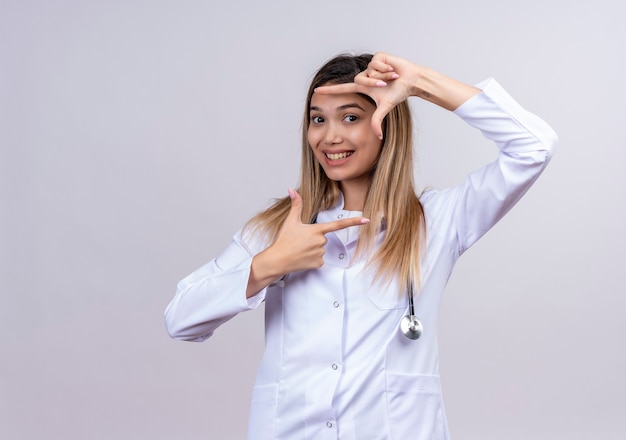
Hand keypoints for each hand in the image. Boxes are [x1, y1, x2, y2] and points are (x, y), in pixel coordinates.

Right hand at [270, 189, 368, 272]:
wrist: (277, 260)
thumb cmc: (283, 241)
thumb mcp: (290, 221)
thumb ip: (296, 205)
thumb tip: (292, 190)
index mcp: (316, 230)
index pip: (339, 224)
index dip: (354, 222)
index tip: (366, 220)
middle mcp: (321, 241)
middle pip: (323, 238)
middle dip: (313, 239)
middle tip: (300, 241)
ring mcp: (320, 254)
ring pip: (321, 249)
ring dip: (312, 249)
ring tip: (299, 250)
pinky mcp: (318, 264)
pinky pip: (319, 260)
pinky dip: (311, 259)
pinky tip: (302, 258)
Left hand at [314, 52, 478, 138]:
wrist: (411, 80)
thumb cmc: (398, 93)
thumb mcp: (385, 107)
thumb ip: (377, 121)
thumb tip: (378, 137)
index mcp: (363, 87)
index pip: (342, 89)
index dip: (330, 91)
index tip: (316, 91)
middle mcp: (365, 76)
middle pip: (360, 80)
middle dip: (374, 83)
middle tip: (385, 84)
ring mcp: (370, 66)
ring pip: (369, 71)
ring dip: (383, 76)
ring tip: (392, 77)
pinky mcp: (378, 57)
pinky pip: (376, 63)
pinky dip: (386, 68)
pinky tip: (393, 69)